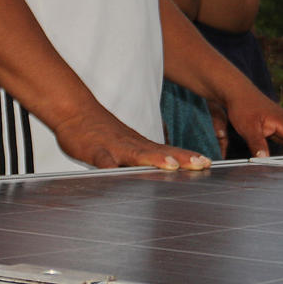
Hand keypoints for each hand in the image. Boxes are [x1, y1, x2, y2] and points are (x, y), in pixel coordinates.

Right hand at [49, 110, 210, 170]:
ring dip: (153, 160)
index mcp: (140, 146)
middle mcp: (132, 145)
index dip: (187, 158)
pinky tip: (115, 172)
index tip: (207, 163)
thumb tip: (163, 169)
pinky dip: (109, 166)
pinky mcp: (95, 150)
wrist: (74, 110)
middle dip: (181, 159)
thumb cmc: (101, 132)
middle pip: (160, 153)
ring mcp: (114, 147)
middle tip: (202, 164)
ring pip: (136, 154)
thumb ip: (142, 158)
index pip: (168, 152)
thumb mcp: (126, 146)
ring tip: (171, 167)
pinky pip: (103, 159)